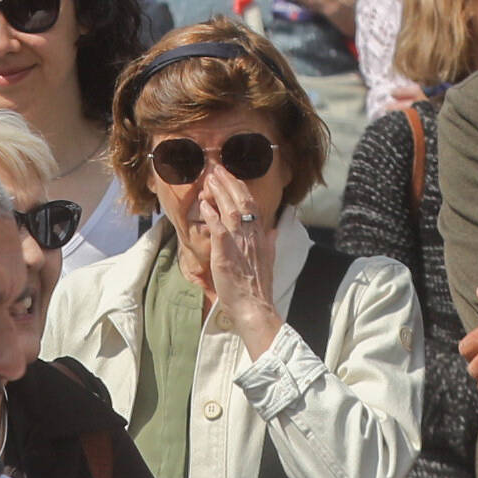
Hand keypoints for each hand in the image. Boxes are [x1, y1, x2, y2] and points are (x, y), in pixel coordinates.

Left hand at [190, 178, 283, 351]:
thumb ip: (270, 243)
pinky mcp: (226, 254)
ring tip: (210, 178)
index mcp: (261, 237)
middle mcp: (252, 236)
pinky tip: (204, 204)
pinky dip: (211, 214)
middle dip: (229, 182)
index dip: (241, 188)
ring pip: (231, 210)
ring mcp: (240, 243)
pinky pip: (218, 228)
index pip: (252, 205)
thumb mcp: (269, 262)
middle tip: (217, 169)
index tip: (231, 176)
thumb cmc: (258, 289)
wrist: (255, 308)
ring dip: (219, 192)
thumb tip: (273, 229)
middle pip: (242, 201)